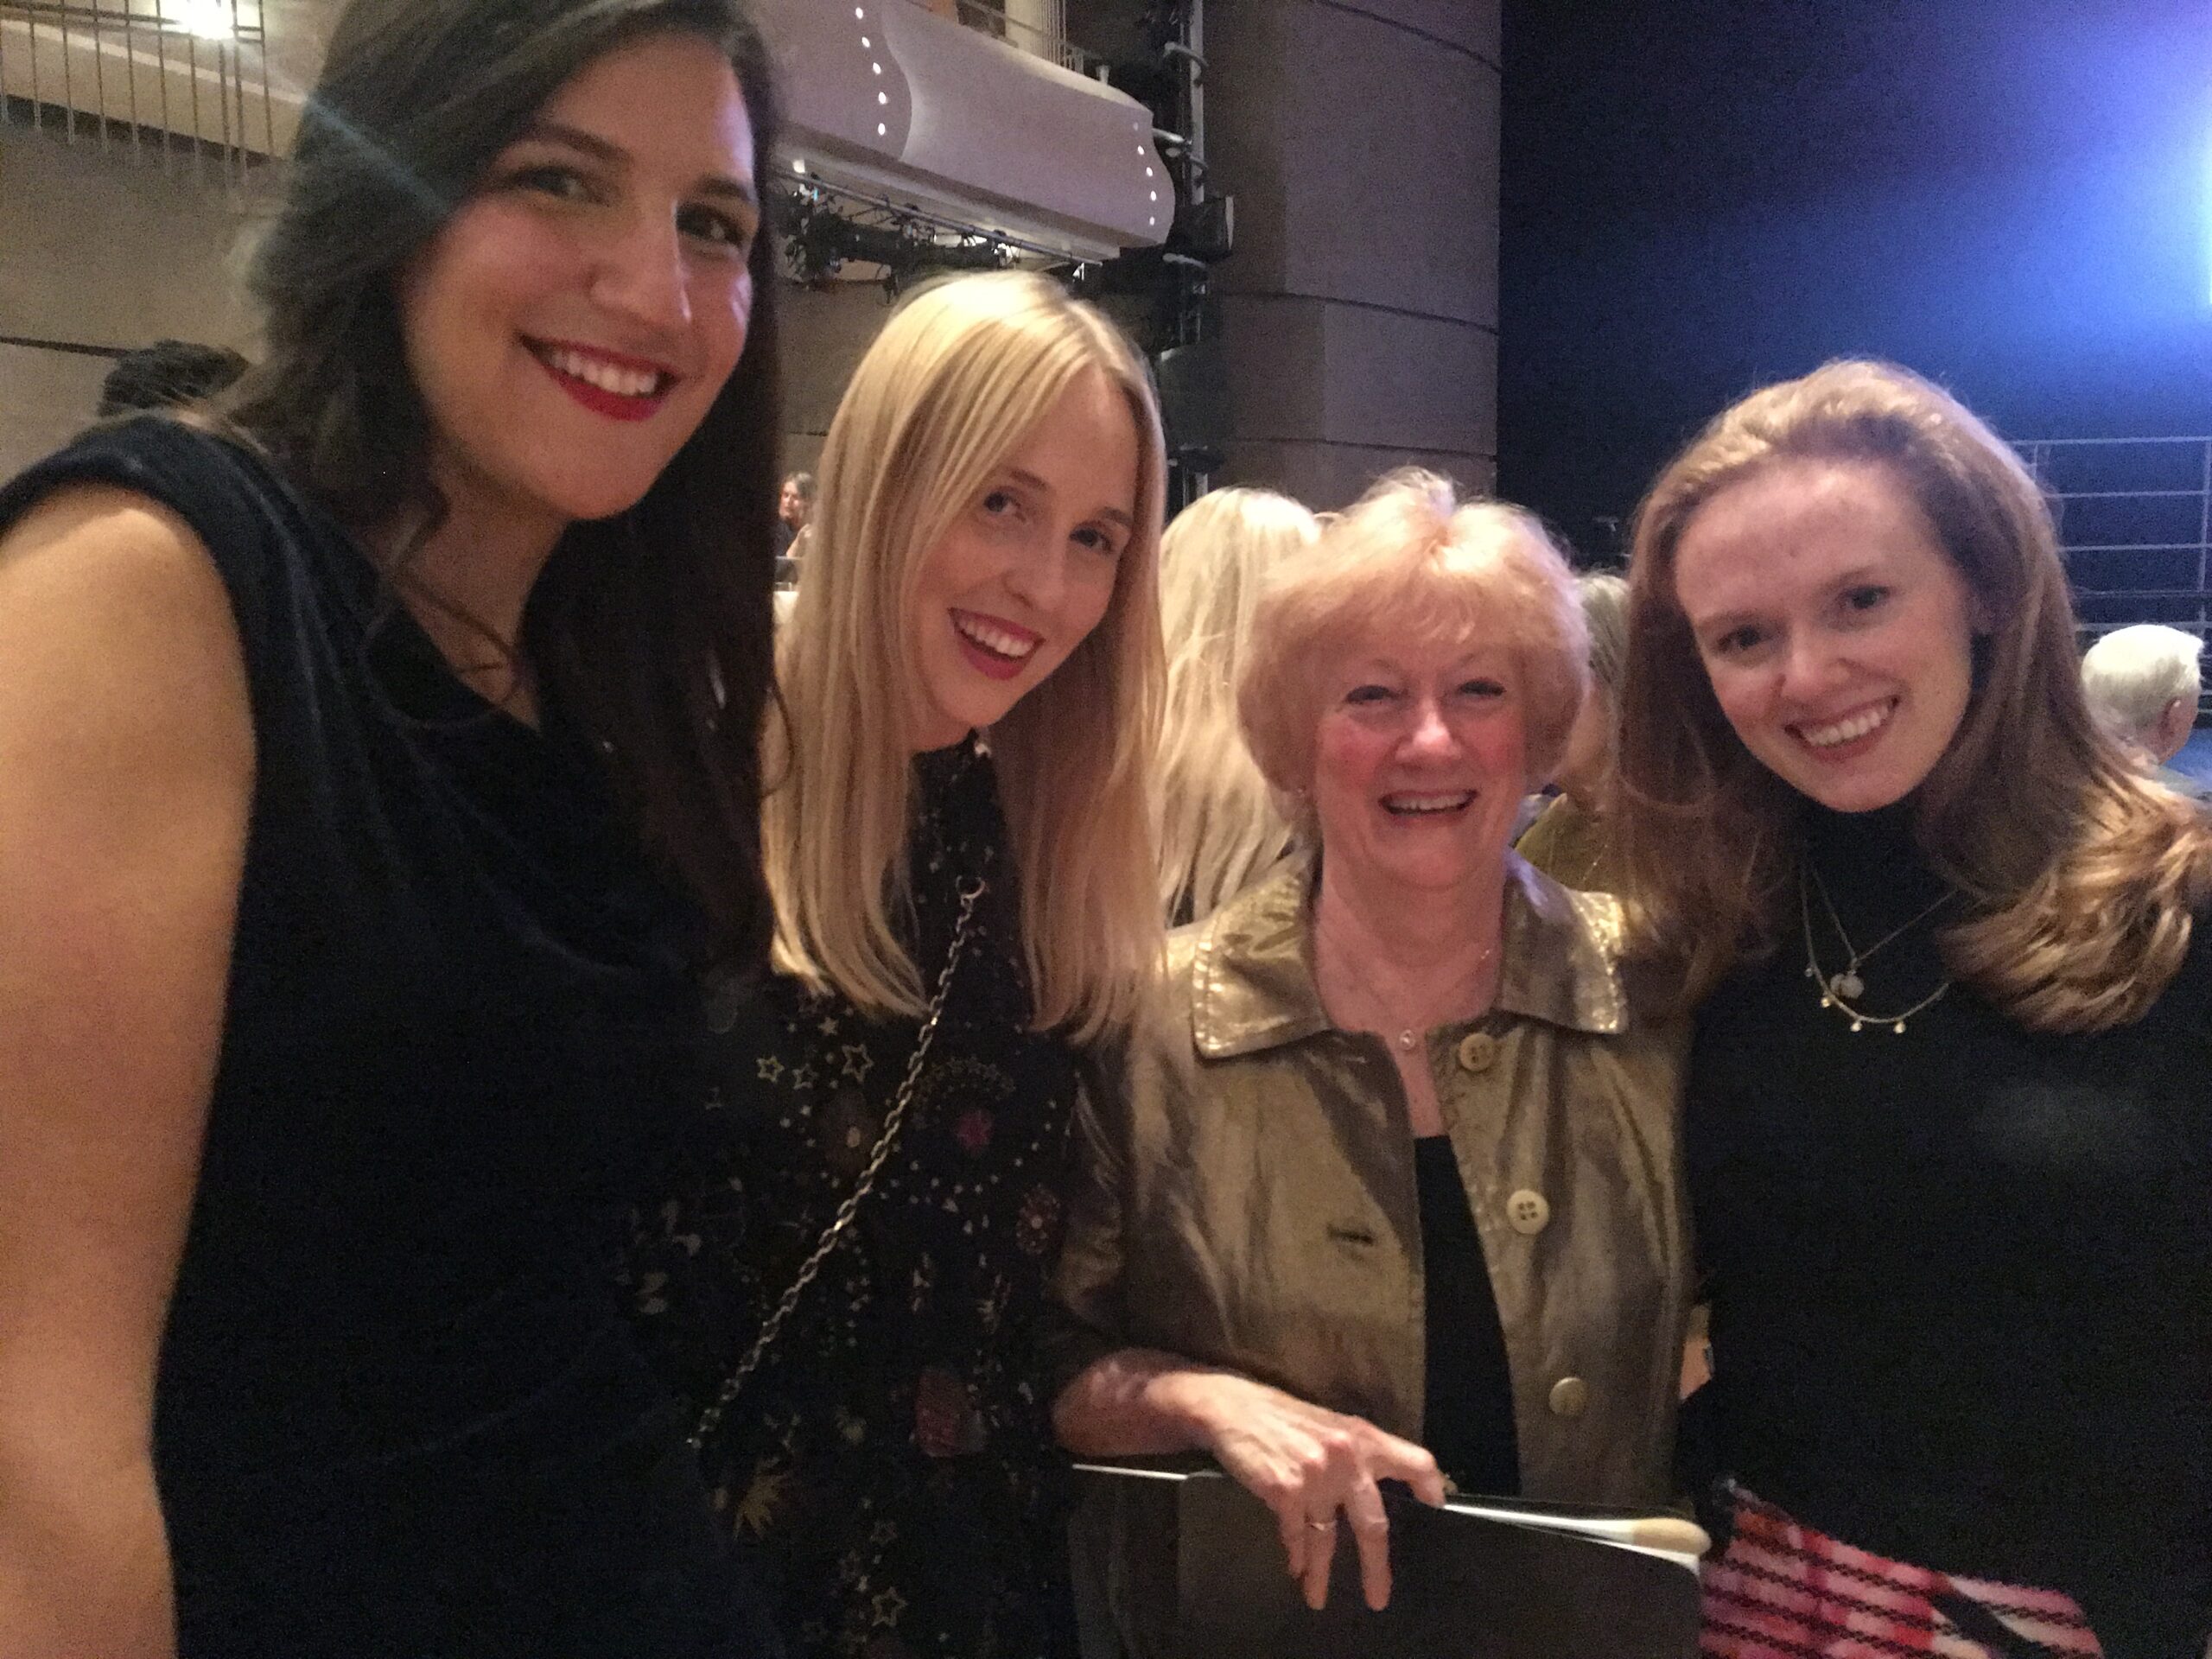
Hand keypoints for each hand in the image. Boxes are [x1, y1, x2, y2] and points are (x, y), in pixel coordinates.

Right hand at [1166, 1372, 1446, 1611]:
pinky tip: (1295, 1567)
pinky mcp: (1285, 1490)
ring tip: (1318, 1595)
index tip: (1437, 1509)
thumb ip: (1357, 1455)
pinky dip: (1296, 1555)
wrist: (1233, 1408)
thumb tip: (1376, 1494)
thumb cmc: (1283, 1418)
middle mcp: (1346, 1457)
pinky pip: (1296, 1535)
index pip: (1415, 1461)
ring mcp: (1316, 1475)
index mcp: (1363, 1437)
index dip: (1430, 1487)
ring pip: (1327, 1538)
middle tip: (1378, 1597)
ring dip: (1322, 1572)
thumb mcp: (1331, 1427)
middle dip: (1376, 1567)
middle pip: (1373, 1524)